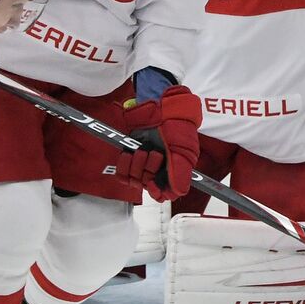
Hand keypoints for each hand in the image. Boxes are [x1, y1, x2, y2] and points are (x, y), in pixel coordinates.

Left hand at [114, 85, 201, 200]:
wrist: (159, 107)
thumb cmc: (176, 126)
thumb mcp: (183, 151)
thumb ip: (181, 174)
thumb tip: (177, 192)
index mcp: (174, 172)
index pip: (165, 195)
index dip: (158, 192)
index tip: (153, 184)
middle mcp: (158, 171)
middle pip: (147, 187)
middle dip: (149, 170)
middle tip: (155, 154)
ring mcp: (143, 164)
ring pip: (134, 181)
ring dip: (137, 164)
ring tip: (144, 149)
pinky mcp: (130, 157)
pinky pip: (121, 173)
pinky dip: (123, 164)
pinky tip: (129, 153)